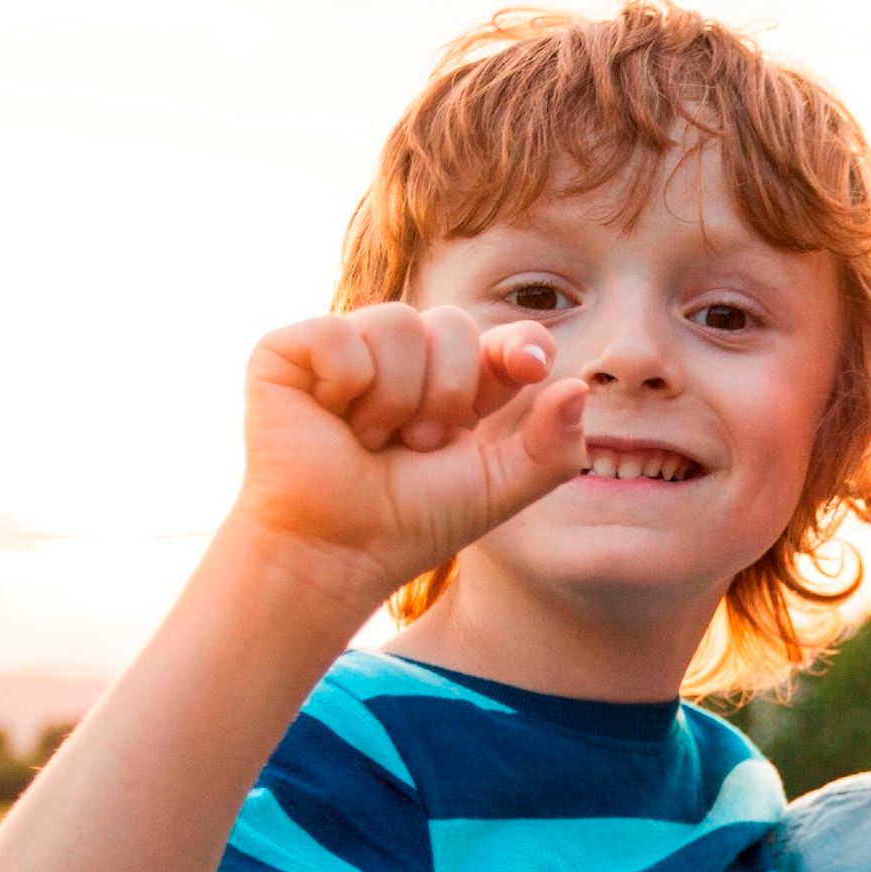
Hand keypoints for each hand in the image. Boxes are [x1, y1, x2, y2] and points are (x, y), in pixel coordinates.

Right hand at [230, 302, 588, 606]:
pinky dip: (345, 382)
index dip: (520, 344)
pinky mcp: (291, 351)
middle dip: (447, 393)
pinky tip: (331, 418)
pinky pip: (341, 332)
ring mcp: (348, 348)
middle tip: (417, 445)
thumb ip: (549, 448)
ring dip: (395, 397)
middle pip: (454, 324)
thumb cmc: (412, 522)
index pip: (503, 339)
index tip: (527, 366)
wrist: (338, 550)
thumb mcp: (497, 490)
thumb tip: (579, 388)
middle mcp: (404, 357)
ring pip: (398, 322)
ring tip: (372, 440)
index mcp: (457, 383)